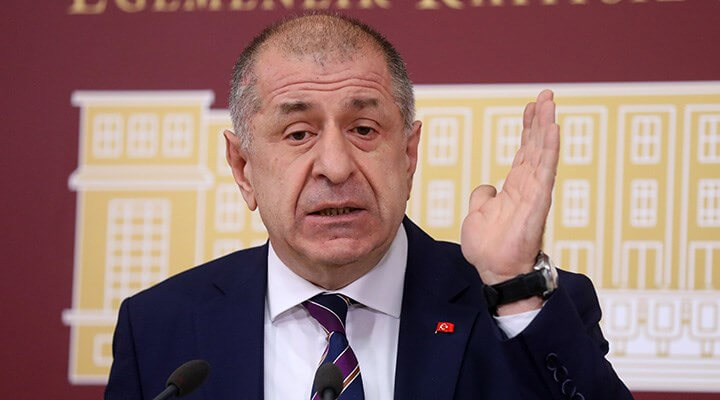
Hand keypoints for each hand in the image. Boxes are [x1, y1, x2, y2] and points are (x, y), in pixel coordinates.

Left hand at [460, 90, 559, 311]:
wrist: (495, 270)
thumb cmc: (488, 247)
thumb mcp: (477, 214)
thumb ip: (482, 197)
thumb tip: (487, 187)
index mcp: (515, 187)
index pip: (525, 151)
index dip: (528, 128)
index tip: (531, 107)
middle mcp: (528, 186)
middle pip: (536, 146)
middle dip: (541, 119)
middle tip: (547, 95)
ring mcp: (535, 192)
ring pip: (543, 153)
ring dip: (547, 127)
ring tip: (551, 102)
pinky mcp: (538, 200)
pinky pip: (545, 170)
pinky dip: (550, 149)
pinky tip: (553, 128)